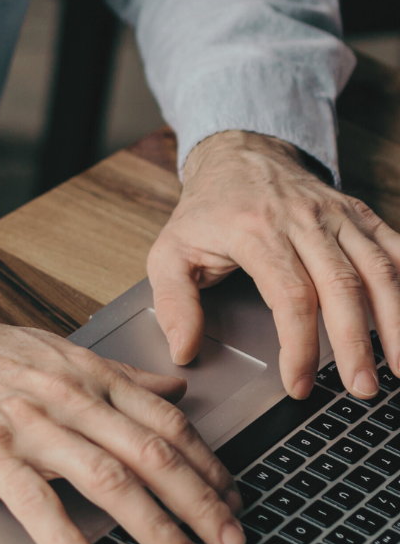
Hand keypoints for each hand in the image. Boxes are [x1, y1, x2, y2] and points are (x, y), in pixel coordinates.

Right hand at [0, 296, 244, 543]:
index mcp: (89, 377)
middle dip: (199, 502)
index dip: (207, 465)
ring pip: (107, 477)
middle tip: (230, 543)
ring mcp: (29, 425)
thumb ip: (117, 377)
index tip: (233, 499)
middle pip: (151, 453)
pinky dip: (63, 537)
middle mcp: (68, 399)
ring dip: (153, 524)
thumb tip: (174, 385)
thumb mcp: (56, 354)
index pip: (166, 422)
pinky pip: (33, 499)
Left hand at [149, 130, 399, 398]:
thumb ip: (173, 303)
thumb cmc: (205, 212)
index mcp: (258, 232)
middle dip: (356, 344)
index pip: (291, 297)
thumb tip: (184, 351)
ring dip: (396, 321)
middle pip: (343, 288)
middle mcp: (305, 221)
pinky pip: (395, 248)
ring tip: (398, 368)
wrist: (239, 155)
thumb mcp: (168, 253)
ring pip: (379, 269)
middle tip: (361, 388)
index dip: (299, 346)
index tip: (299, 384)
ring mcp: (338, 216)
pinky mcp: (359, 214)